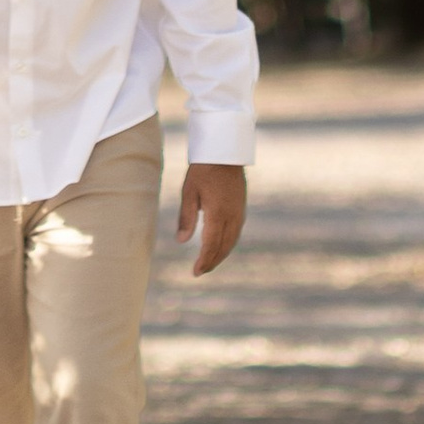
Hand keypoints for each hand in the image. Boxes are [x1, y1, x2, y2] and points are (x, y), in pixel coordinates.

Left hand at [176, 160, 246, 275]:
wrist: (224, 151)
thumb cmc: (203, 169)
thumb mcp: (189, 191)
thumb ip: (186, 217)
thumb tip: (181, 241)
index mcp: (217, 213)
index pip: (211, 245)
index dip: (204, 261)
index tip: (195, 272)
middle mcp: (232, 216)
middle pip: (223, 247)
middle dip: (212, 261)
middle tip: (200, 271)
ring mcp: (239, 212)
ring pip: (232, 241)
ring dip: (221, 254)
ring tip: (209, 263)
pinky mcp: (241, 208)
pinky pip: (236, 232)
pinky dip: (228, 244)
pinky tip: (221, 246)